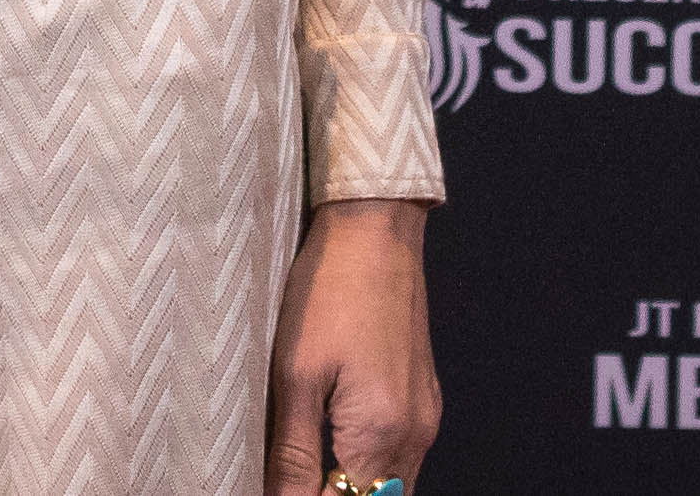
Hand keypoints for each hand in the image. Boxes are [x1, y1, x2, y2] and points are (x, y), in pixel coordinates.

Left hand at [265, 198, 436, 494]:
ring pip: (392, 487)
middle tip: (287, 482)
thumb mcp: (296, 375)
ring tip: (306, 473)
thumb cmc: (329, 292)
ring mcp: (425, 418)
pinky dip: (369, 470)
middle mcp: (414, 436)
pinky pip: (401, 460)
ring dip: (351, 489)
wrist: (376, 231)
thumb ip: (293, 453)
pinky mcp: (424, 399)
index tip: (274, 488)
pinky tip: (334, 456)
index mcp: (380, 435)